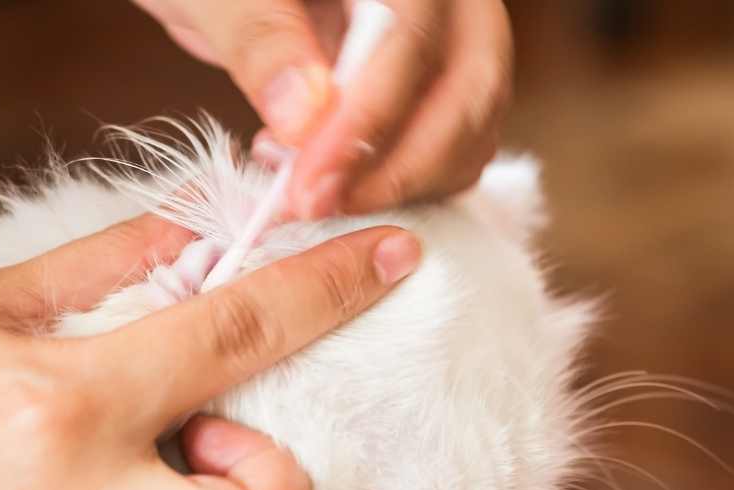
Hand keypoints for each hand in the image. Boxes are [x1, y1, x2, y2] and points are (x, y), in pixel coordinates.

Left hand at [135, 0, 512, 217]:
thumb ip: (261, 42)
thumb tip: (307, 121)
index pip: (412, 38)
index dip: (368, 121)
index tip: (313, 182)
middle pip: (471, 89)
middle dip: (402, 166)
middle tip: (320, 206)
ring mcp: (451, 41)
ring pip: (471, 126)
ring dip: (404, 183)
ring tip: (313, 193)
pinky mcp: (435, 87)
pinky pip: (451, 147)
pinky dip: (403, 182)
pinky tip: (334, 184)